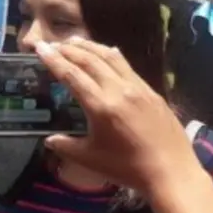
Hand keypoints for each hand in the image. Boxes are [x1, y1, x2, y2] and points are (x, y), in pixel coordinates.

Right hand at [37, 38, 201, 195]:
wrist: (171, 171)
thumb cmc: (128, 168)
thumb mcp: (91, 159)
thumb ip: (67, 147)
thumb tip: (51, 140)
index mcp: (101, 106)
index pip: (72, 75)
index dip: (53, 60)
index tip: (40, 48)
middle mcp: (120, 90)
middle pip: (91, 60)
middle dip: (69, 49)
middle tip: (54, 44)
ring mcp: (139, 89)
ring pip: (112, 58)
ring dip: (91, 47)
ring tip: (75, 41)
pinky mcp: (153, 93)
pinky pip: (129, 67)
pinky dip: (113, 56)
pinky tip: (109, 53)